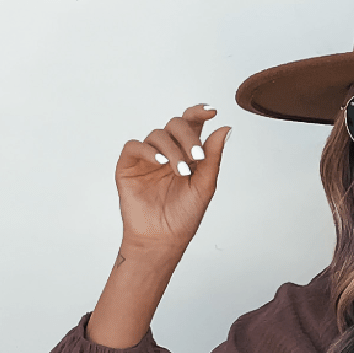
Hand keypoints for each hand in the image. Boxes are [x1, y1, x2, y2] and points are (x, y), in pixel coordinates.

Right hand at [115, 103, 230, 255]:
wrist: (162, 240)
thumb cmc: (183, 217)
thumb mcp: (204, 185)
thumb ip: (213, 156)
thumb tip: (225, 128)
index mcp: (186, 153)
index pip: (192, 124)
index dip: (199, 113)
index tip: (211, 112)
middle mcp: (167, 151)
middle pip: (175, 124)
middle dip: (188, 136)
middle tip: (197, 157)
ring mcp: (147, 157)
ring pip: (157, 134)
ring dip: (171, 150)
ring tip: (180, 171)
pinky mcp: (128, 165)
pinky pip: (134, 146)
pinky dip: (147, 150)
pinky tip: (159, 161)